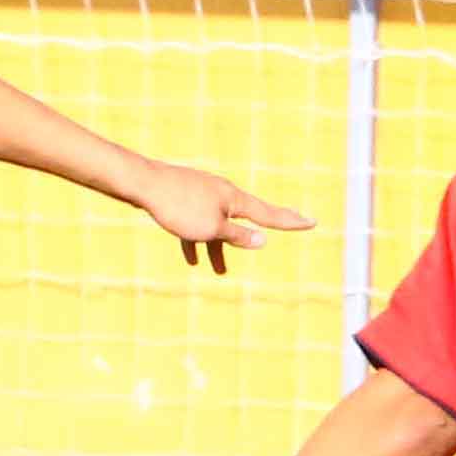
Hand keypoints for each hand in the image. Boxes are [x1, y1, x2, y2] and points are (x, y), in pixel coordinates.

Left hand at [117, 160, 315, 275]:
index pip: (269, 214)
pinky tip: (190, 259)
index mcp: (234, 200)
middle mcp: (223, 194)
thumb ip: (237, 236)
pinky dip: (196, 240)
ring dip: (219, 248)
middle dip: (257, 233)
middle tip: (292, 224)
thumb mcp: (211, 229)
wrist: (144, 184)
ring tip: (218, 272)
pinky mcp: (186, 198)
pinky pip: (198, 222)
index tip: (312, 222)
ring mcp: (204, 194)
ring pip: (218, 224)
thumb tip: (262, 240)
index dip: (291, 221)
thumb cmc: (178, 207)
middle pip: (247, 218)